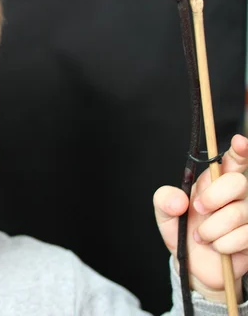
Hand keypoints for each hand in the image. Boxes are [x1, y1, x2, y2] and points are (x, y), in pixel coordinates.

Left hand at [154, 134, 247, 302]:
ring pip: (237, 214)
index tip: (240, 141)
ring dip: (211, 229)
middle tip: (198, 210)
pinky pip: (243, 236)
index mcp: (214, 182)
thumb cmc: (182, 231)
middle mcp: (235, 195)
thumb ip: (164, 200)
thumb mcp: (165, 213)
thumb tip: (179, 200)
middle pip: (237, 182)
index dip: (240, 150)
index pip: (234, 161)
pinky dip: (221, 245)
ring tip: (202, 236)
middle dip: (213, 198)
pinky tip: (217, 247)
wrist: (193, 264)